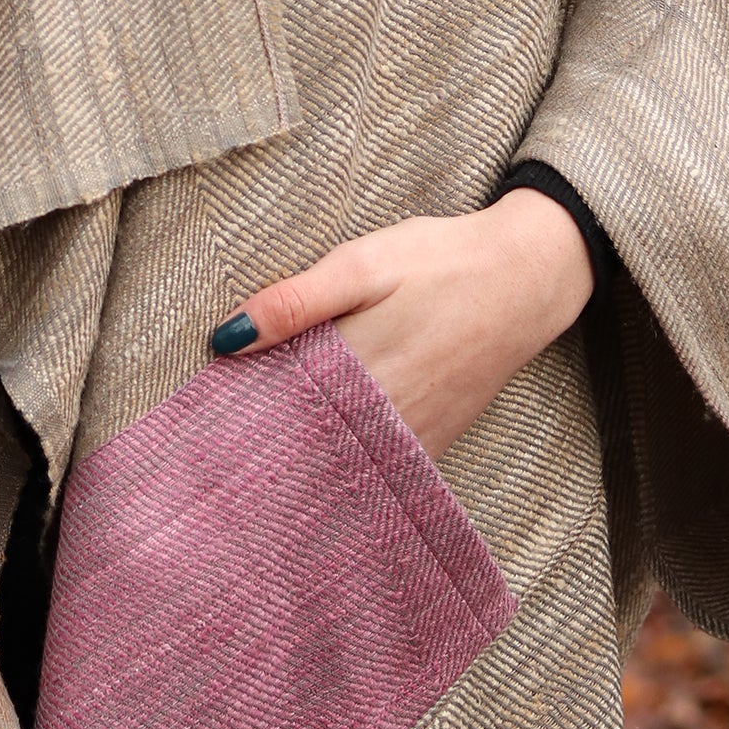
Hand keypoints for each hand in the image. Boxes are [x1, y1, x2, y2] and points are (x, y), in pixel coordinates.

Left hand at [207, 190, 592, 460]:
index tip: (200, 433)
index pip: (280, 414)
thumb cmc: (441, 263)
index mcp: (360, 371)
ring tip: (256, 465)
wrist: (527, 279)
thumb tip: (225, 338)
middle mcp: (387, 417)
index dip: (239, 425)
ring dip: (304, 463)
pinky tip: (321, 457)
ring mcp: (416, 435)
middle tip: (213, 460)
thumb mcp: (363, 263)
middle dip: (264, 452)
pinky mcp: (437, 439)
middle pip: (308, 447)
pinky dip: (349, 464)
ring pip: (344, 463)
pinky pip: (382, 465)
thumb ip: (296, 302)